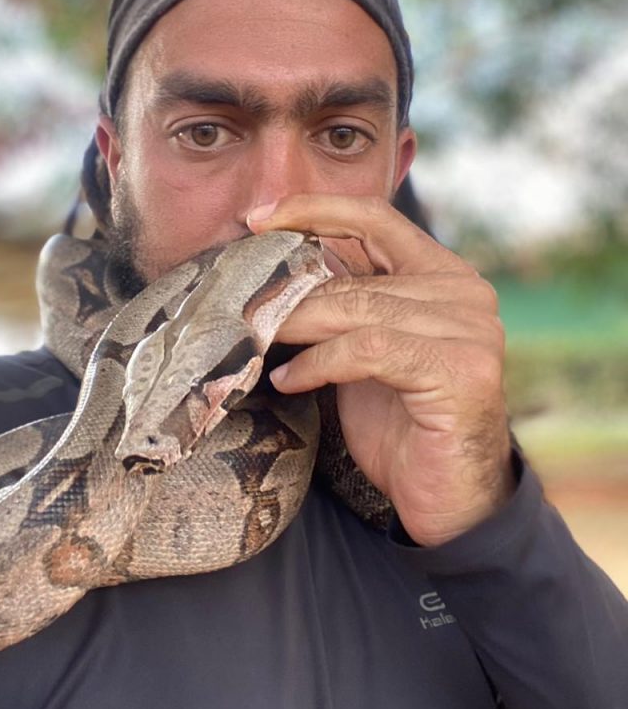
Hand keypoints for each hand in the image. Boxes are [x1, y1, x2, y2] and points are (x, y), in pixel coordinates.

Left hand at [247, 194, 514, 546]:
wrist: (450, 499)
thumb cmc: (402, 424)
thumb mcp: (367, 352)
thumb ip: (343, 308)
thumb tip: (274, 278)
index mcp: (444, 275)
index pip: (376, 218)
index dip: (315, 209)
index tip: (258, 218)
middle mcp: (465, 292)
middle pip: (355, 275)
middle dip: (289, 292)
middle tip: (238, 305)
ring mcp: (470, 329)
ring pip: (356, 309)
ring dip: (295, 326)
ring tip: (255, 340)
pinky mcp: (461, 369)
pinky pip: (367, 349)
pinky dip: (318, 363)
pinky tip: (288, 380)